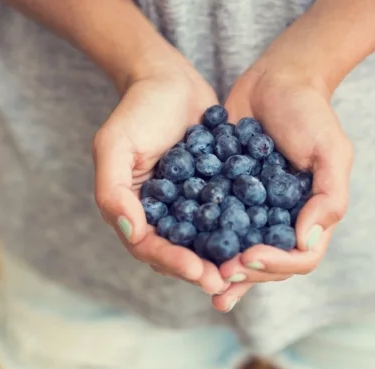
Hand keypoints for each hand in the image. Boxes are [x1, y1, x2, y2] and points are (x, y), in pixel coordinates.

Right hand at [93, 66, 228, 294]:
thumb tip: (131, 231)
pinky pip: (226, 214)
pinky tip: (261, 235)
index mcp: (134, 209)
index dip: (173, 261)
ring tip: (244, 268)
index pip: (149, 246)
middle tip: (225, 282)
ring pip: (204, 239)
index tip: (198, 271)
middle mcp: (161, 213)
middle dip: (200, 269)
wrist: (170, 80)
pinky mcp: (214, 189)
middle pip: (179, 251)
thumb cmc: (138, 109)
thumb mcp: (115, 144)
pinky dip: (240, 227)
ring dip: (221, 256)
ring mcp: (189, 203)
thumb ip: (113, 188)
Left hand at [211, 66, 353, 311]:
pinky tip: (182, 245)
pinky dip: (202, 237)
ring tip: (201, 280)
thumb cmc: (310, 113)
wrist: (277, 80)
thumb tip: (306, 241)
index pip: (300, 257)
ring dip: (222, 268)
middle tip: (219, 276)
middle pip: (267, 262)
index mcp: (311, 216)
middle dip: (245, 273)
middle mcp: (283, 219)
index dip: (276, 264)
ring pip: (239, 250)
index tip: (250, 256)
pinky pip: (215, 222)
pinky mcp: (227, 194)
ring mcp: (254, 209)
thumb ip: (329, 197)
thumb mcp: (332, 151)